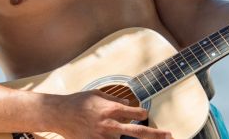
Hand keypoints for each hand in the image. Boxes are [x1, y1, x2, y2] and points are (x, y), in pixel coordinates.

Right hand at [48, 90, 172, 138]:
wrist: (59, 113)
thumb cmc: (78, 102)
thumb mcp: (97, 94)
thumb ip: (114, 99)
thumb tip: (128, 104)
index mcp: (112, 109)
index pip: (137, 114)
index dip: (143, 114)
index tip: (144, 115)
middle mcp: (110, 124)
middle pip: (138, 132)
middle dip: (156, 135)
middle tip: (169, 135)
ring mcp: (103, 137)